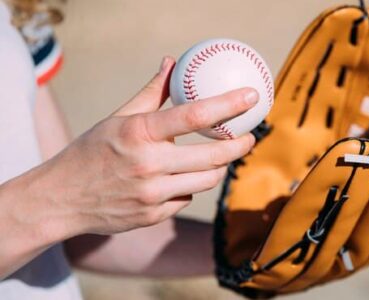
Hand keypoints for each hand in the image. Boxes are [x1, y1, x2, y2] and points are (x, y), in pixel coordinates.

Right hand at [21, 57, 256, 236]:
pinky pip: (186, 199)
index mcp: (139, 132)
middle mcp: (148, 164)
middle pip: (213, 156)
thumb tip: (171, 63)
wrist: (61, 198)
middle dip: (239, 146)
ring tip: (220, 158)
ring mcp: (151, 194)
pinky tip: (180, 180)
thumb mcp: (118, 118)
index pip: (195, 115)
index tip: (251, 97)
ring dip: (218, 168)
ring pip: (207, 181)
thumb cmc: (92, 151)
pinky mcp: (152, 216)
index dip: (229, 105)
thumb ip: (151, 92)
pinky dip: (189, 188)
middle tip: (249, 138)